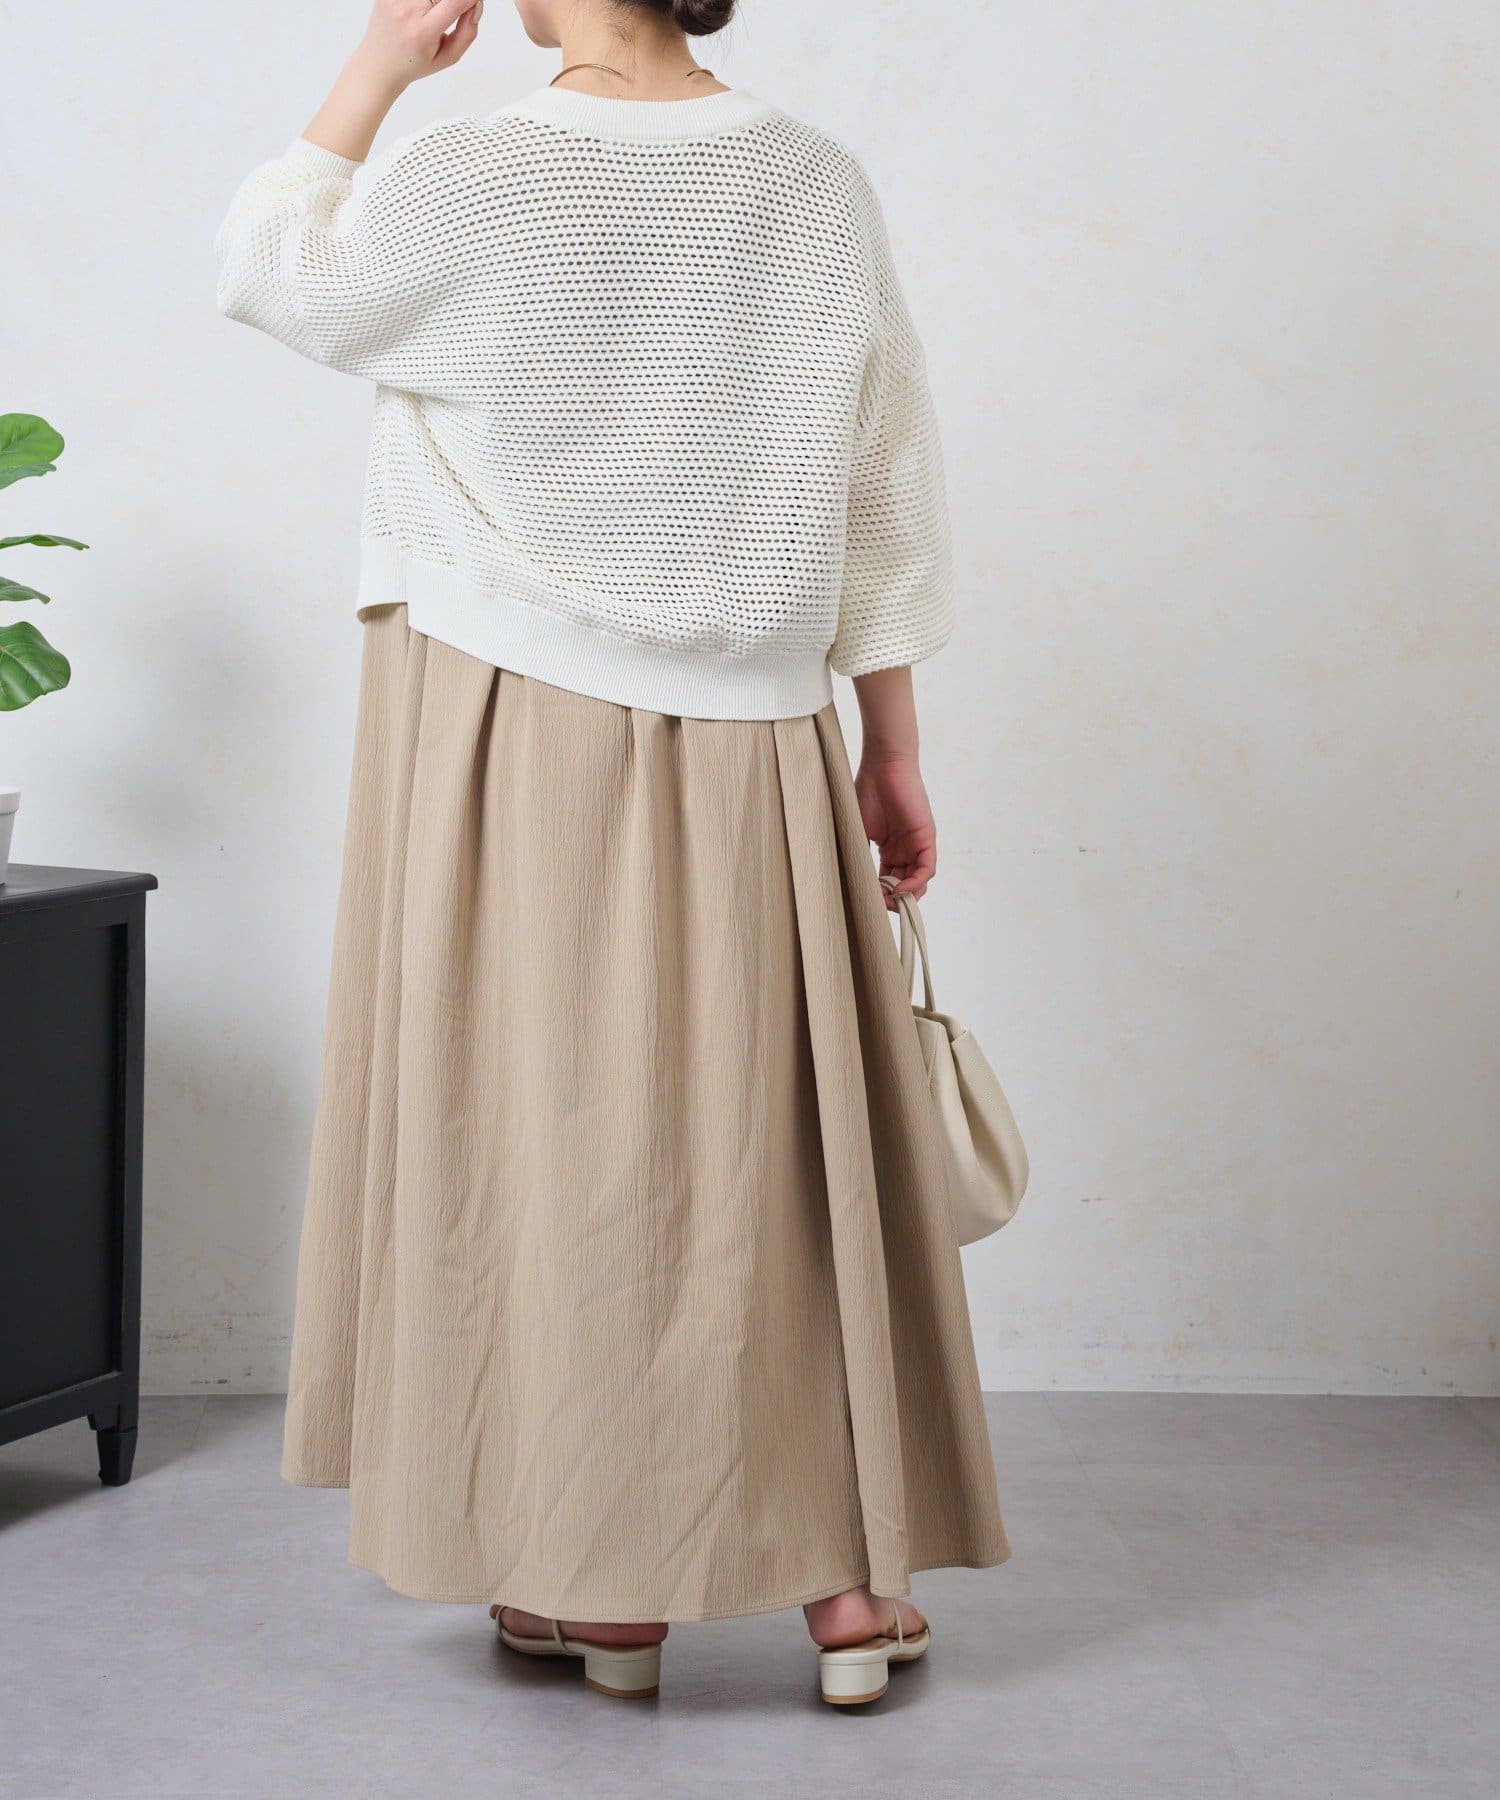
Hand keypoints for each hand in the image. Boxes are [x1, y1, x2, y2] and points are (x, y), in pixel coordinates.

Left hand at [349, 0, 483, 94]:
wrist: (378, 63)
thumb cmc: (414, 62)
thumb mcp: (448, 58)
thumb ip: (467, 32)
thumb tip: (475, 4)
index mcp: (423, 32)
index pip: (456, 1)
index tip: (473, 2)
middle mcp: (406, 11)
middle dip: (453, 0)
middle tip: (450, 12)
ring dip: (436, 1)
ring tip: (432, 13)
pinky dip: (425, 1)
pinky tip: (420, 9)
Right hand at [855, 753, 936, 904]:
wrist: (882, 766)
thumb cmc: (867, 792)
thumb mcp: (859, 831)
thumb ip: (860, 855)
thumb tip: (853, 882)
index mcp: (889, 848)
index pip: (888, 880)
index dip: (879, 895)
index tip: (867, 901)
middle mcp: (906, 849)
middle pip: (905, 884)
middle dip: (892, 900)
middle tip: (878, 905)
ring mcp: (917, 844)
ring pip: (918, 881)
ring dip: (905, 895)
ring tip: (888, 901)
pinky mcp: (927, 837)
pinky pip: (927, 868)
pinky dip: (915, 883)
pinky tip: (899, 890)